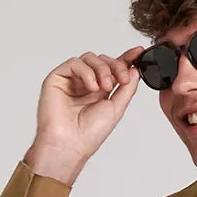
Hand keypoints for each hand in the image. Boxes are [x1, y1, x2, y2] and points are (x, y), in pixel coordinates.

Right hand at [26, 46, 145, 180]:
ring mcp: (71, 80)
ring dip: (102, 69)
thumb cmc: (88, 134)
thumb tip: (135, 70)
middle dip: (115, 66)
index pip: (113, 68)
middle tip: (121, 80)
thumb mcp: (117, 109)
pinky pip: (74, 63)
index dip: (126, 58)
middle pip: (102, 60)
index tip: (138, 52)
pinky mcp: (58, 78)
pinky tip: (91, 87)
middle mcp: (85, 84)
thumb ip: (127, 89)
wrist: (69, 144)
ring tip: (104, 87)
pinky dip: (86, 72)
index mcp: (99, 91)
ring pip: (89, 58)